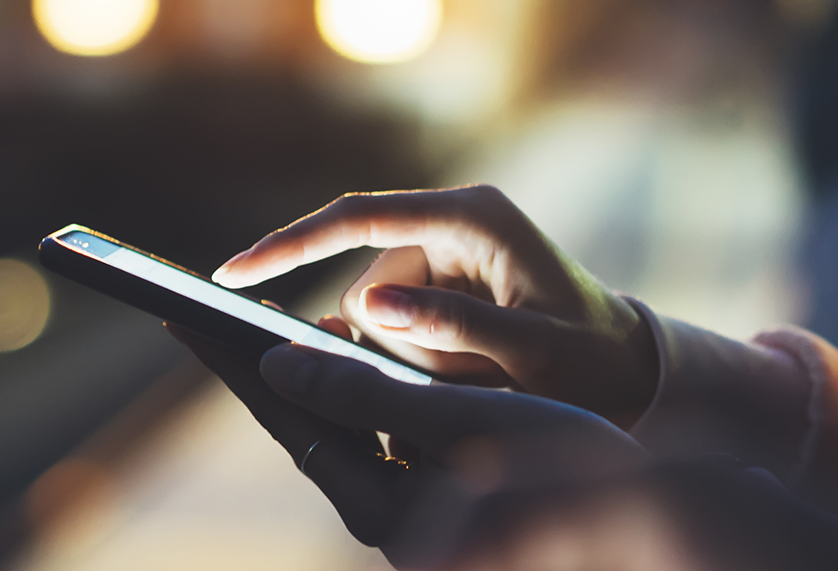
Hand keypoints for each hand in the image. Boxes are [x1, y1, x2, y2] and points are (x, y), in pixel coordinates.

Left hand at [171, 326, 649, 566]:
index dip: (237, 364)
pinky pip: (385, 435)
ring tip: (274, 325)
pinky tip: (359, 357)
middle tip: (211, 315)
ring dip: (312, 377)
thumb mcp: (461, 421)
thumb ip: (367, 397)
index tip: (186, 316)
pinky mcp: (448, 498)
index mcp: (386, 512)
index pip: (292, 423)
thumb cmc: (564, 466)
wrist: (650, 518)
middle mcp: (393, 521)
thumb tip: (280, 366)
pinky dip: (362, 392)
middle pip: (310, 429)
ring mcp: (421, 514)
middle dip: (264, 370)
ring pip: (348, 430)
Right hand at [212, 186, 657, 425]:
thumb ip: (452, 326)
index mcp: (472, 216)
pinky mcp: (445, 277)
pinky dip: (421, 355)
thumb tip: (370, 303)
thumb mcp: (529, 351)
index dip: (290, 244)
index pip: (357, 218)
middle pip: (368, 281)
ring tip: (484, 370)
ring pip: (379, 310)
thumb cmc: (587, 360)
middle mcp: (454, 219)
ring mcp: (448, 248)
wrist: (625, 369)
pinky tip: (471, 367)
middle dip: (398, 339)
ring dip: (414, 353)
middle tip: (470, 372)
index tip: (232, 273)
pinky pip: (398, 322)